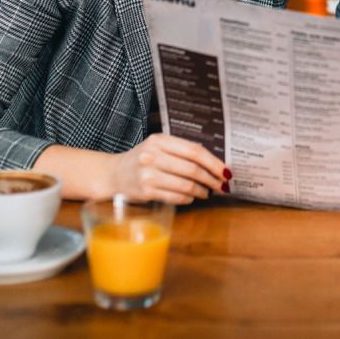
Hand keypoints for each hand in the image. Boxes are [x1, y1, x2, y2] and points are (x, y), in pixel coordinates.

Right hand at [104, 134, 229, 204]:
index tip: (226, 171)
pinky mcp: (146, 192)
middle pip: (193, 169)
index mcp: (160, 140)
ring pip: (186, 185)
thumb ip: (181, 151)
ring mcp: (148, 174)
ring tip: (207, 192)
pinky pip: (175, 197)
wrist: (113, 174)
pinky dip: (188, 198)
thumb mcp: (158, 147)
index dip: (214, 162)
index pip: (194, 151)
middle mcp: (153, 155)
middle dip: (212, 179)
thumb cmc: (142, 159)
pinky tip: (191, 197)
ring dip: (202, 191)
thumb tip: (213, 163)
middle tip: (222, 185)